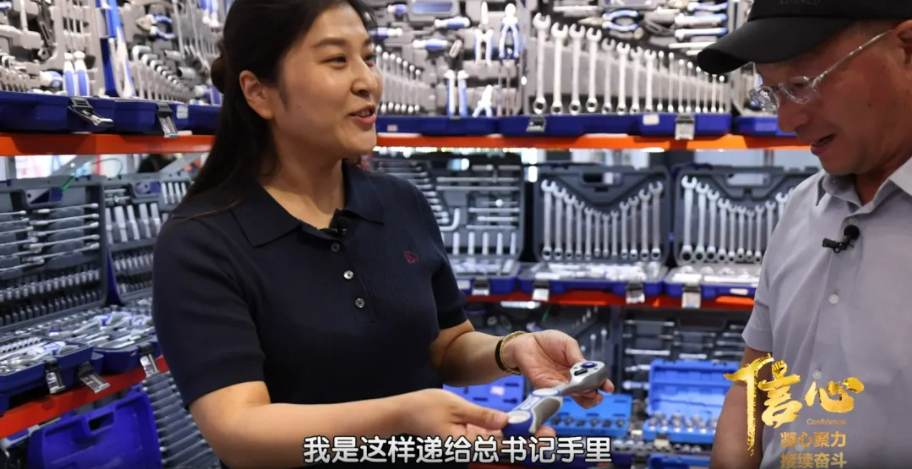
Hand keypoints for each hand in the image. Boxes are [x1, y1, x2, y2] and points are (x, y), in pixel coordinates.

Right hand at [396, 389, 555, 444]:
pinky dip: (504, 434)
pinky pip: (489, 438)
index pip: (502, 446)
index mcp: (466, 444)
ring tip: (541, 431)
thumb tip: (506, 422)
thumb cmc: (423, 408)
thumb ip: (482, 415)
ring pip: (499, 444)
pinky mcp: (466, 438)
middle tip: (549, 435)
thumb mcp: (455, 406)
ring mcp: (467, 444)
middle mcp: (468, 448)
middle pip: (504, 448)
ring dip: (519, 439)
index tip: (542, 438)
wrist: (401, 413)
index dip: (525, 443)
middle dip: (527, 443)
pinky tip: (518, 427)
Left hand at [503, 330, 614, 407]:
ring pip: (574, 397)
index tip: (608, 387)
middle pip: (586, 393)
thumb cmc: (547, 342)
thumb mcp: (567, 343)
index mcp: (578, 368)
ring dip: (583, 397)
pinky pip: (558, 392)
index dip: (602, 384)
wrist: (527, 343)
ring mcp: (559, 385)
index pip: (594, 379)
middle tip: (598, 394)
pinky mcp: (546, 386)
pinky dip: (566, 392)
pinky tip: (571, 389)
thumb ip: (576, 356)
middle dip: (595, 396)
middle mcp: (570, 379)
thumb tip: (587, 366)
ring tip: (588, 394)